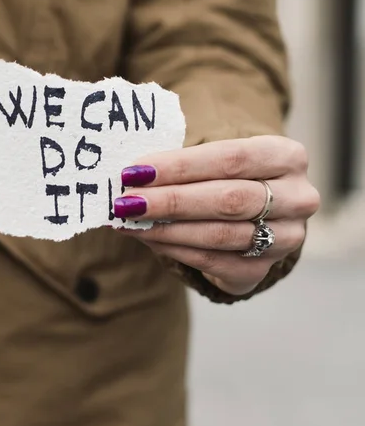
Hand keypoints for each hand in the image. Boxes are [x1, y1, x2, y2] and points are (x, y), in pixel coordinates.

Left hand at [114, 136, 319, 295]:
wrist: (256, 210)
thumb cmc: (226, 174)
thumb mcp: (215, 157)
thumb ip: (181, 164)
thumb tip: (132, 175)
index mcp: (287, 157)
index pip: (230, 158)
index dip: (180, 166)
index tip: (136, 171)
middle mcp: (297, 198)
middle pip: (228, 199)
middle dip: (170, 201)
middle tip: (127, 201)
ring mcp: (287, 238)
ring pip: (219, 234)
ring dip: (167, 228)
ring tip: (130, 221)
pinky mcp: (264, 269)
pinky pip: (213, 261)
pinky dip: (174, 249)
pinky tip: (146, 237)